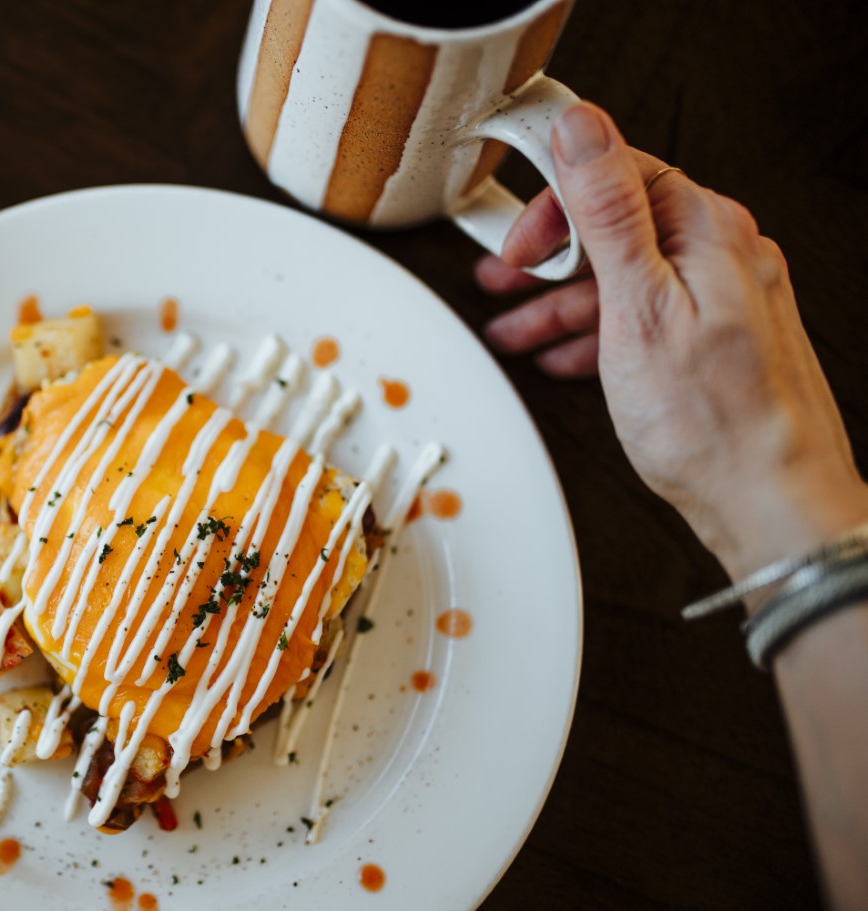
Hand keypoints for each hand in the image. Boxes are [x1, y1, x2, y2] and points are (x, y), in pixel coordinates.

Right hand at [478, 102, 867, 579]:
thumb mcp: (639, 305)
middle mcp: (726, 255)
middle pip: (620, 227)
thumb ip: (609, 211)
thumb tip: (583, 129)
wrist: (769, 502)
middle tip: (502, 277)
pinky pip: (646, 316)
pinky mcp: (718, 340)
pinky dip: (599, 331)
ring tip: (514, 329)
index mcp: (709, 231)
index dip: (555, 198)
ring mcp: (725, 299)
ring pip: (627, 278)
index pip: (619, 173)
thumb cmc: (711, 421)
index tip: (515, 226)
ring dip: (563, 301)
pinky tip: (568, 357)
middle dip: (551, 255)